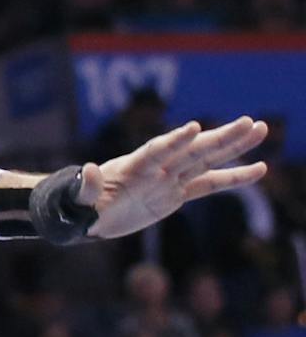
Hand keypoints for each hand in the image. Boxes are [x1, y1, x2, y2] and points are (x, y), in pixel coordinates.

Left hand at [79, 116, 268, 238]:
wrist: (86, 214)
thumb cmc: (78, 205)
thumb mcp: (77, 201)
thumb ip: (83, 188)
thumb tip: (85, 169)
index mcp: (132, 168)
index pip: (157, 151)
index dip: (174, 141)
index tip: (195, 128)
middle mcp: (156, 169)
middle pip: (192, 151)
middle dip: (219, 138)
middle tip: (248, 122)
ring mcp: (169, 179)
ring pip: (206, 160)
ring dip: (233, 147)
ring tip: (260, 130)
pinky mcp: (177, 193)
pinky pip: (209, 184)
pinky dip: (233, 178)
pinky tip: (260, 168)